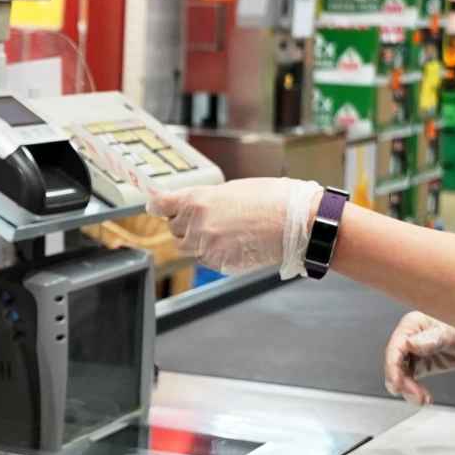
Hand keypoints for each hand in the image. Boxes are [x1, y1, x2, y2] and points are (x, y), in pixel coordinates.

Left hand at [149, 178, 321, 277]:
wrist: (298, 223)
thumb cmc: (272, 200)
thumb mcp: (233, 190)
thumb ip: (206, 200)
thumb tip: (192, 207)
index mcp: (197, 200)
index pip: (160, 205)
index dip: (157, 205)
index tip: (156, 206)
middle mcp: (196, 225)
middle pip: (174, 229)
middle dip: (185, 224)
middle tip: (208, 218)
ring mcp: (207, 247)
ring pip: (187, 248)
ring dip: (197, 240)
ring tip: (224, 231)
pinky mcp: (220, 264)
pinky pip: (206, 260)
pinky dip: (214, 253)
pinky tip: (235, 243)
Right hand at [383, 311, 454, 405]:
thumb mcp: (454, 333)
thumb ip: (434, 338)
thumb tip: (412, 343)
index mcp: (413, 324)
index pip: (395, 347)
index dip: (393, 367)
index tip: (397, 382)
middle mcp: (411, 338)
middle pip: (395, 363)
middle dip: (402, 382)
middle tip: (415, 395)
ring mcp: (415, 352)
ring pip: (400, 375)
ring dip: (408, 390)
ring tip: (422, 398)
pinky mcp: (422, 365)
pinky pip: (410, 380)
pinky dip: (414, 391)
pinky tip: (424, 397)